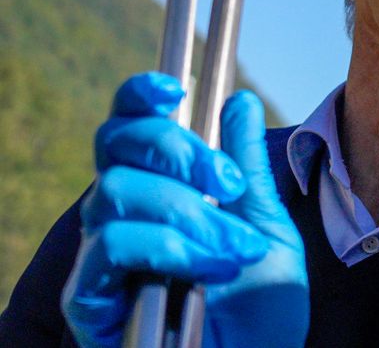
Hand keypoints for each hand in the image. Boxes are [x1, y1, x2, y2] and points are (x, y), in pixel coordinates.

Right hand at [62, 74, 307, 347]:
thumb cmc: (258, 312)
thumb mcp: (265, 227)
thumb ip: (245, 169)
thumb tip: (237, 102)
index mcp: (159, 194)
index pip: (128, 129)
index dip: (139, 99)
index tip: (173, 89)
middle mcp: (121, 219)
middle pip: (115, 145)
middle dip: (178, 151)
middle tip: (226, 187)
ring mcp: (102, 261)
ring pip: (116, 192)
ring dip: (189, 214)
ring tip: (233, 250)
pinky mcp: (90, 302)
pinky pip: (111, 246)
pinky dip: (168, 247)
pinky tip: (208, 269)